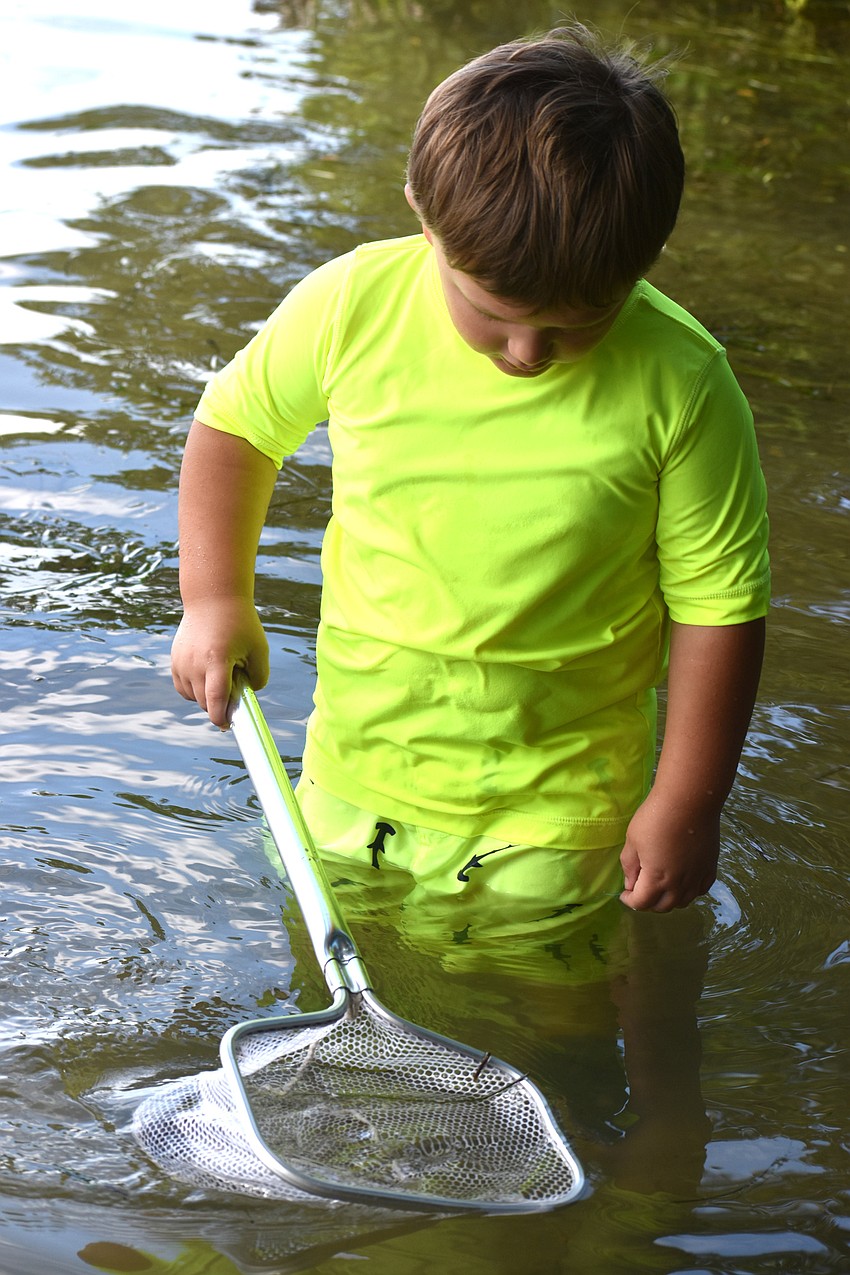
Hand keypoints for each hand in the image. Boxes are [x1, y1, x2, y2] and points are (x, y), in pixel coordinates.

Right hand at [171, 596, 268, 727]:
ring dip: (207, 697)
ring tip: (221, 677)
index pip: (214, 700)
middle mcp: (194, 663)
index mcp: (216, 660)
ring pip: (193, 696)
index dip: (220, 717)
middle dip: (219, 704)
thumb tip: (249, 695)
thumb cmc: (240, 622)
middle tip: (235, 690)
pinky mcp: (175, 660)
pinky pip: (183, 687)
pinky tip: (207, 678)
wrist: (213, 598)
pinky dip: (195, 690)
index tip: (227, 725)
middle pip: (204, 701)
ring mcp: (181, 662)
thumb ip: (259, 677)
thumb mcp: (259, 649)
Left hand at [619, 788, 719, 911]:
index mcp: (657, 879)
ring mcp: (697, 877)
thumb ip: (629, 865)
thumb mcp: (633, 840)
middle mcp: (679, 885)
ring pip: (682, 902)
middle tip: (640, 890)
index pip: (641, 903)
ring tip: (660, 886)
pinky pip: (700, 890)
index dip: (630, 900)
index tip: (625, 893)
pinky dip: (689, 892)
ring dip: (668, 899)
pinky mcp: (710, 867)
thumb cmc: (656, 817)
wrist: (689, 800)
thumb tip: (630, 883)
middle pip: (662, 906)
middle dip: (648, 902)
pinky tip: (682, 881)